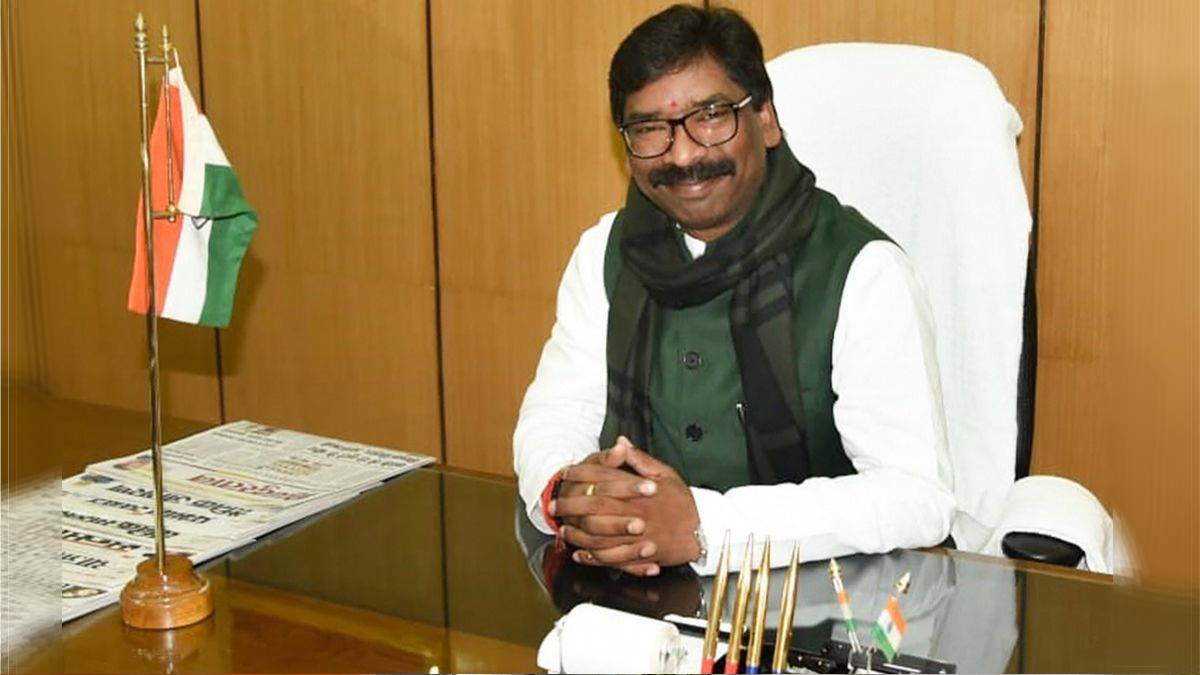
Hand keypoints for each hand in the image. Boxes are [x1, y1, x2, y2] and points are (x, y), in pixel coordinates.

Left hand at [556, 443, 699, 574]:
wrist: (703, 530)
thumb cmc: (683, 502)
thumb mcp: (665, 473)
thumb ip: (639, 460)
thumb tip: (621, 443)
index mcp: (638, 491)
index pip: (602, 480)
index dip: (580, 476)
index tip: (564, 475)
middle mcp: (634, 513)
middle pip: (593, 508)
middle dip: (570, 506)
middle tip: (554, 506)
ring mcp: (635, 537)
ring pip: (598, 536)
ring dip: (577, 534)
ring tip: (563, 531)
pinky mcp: (638, 556)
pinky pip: (610, 558)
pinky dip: (592, 557)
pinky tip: (580, 554)